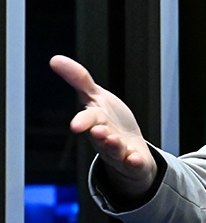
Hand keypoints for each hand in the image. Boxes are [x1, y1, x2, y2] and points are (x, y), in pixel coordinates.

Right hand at [50, 55, 157, 198]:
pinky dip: (134, 161)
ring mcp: (120, 151)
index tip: (76, 125)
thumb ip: (79, 79)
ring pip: (115, 150)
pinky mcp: (135, 161)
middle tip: (98, 131)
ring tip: (115, 140)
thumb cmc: (110, 121)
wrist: (130, 149)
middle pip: (100, 137)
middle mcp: (105, 138)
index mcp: (96, 121)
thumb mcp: (96, 97)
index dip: (83, 121)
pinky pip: (134, 164)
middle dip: (99, 134)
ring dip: (114, 146)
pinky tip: (135, 158)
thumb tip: (54, 59)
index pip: (88, 119)